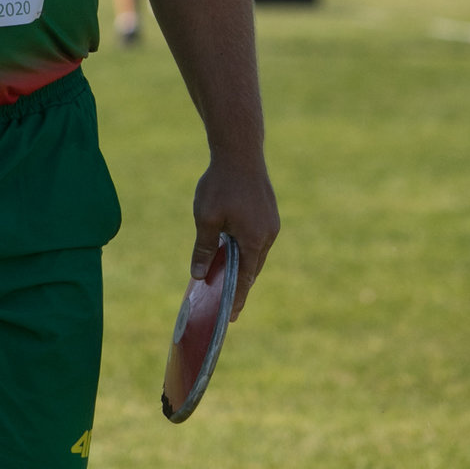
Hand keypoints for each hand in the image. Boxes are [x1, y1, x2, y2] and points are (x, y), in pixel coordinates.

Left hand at [190, 154, 278, 321]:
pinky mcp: (268, 212)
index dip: (237, 298)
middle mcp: (268, 235)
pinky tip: (233, 249)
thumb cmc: (220, 184)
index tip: (231, 317)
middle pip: (252, 268)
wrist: (240, 151)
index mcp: (254, 240)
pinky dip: (246, 248)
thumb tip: (198, 275)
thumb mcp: (205, 218)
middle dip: (239, 285)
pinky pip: (257, 238)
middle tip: (227, 304)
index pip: (245, 279)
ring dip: (242, 265)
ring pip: (256, 253)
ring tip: (227, 279)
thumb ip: (204, 248)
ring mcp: (271, 223)